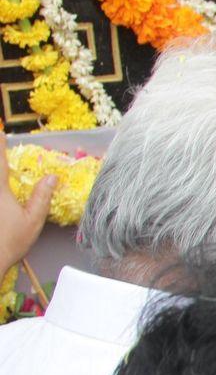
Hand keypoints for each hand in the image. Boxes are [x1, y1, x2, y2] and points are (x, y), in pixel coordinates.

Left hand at [0, 133, 56, 273]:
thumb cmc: (10, 242)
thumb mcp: (32, 221)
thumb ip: (41, 196)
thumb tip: (52, 176)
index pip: (0, 161)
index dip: (0, 145)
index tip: (1, 132)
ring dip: (0, 175)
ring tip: (5, 176)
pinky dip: (0, 193)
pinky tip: (4, 197)